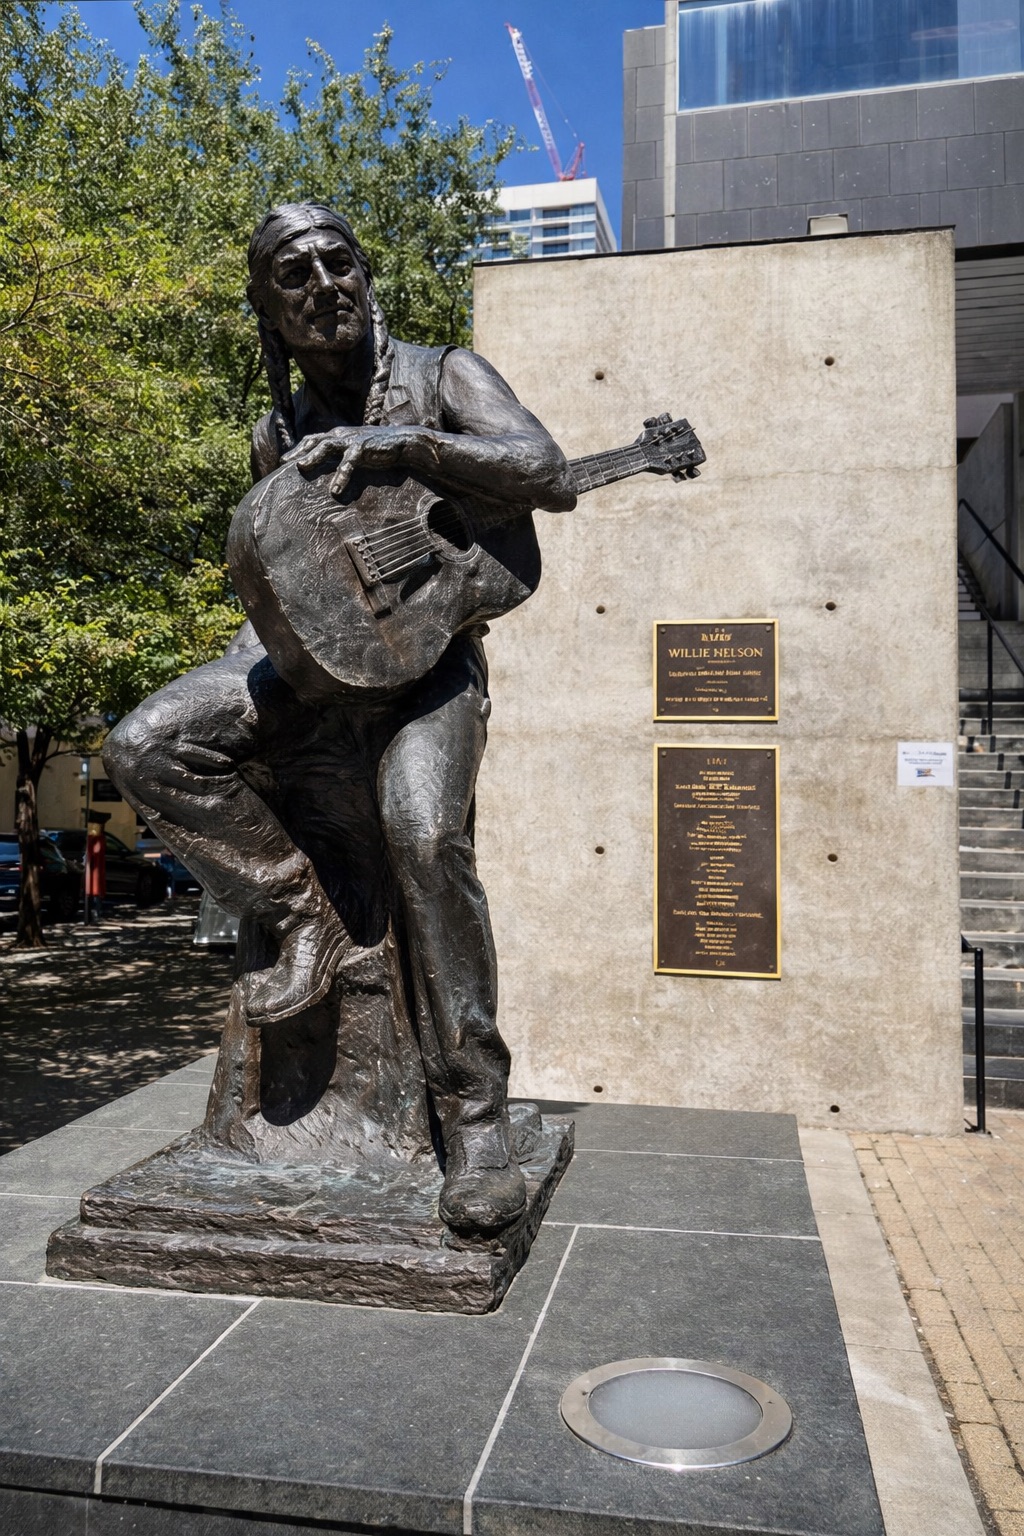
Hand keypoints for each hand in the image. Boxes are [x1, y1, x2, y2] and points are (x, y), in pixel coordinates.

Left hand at [290, 425, 432, 497]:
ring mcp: (352, 439)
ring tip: (301, 467)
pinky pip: (348, 462)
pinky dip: (341, 475)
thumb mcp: (356, 451)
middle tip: (285, 463)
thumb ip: (342, 456)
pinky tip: (335, 490)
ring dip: (313, 456)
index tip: (284, 460)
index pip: (312, 439)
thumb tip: (331, 472)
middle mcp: (341, 435)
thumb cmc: (379, 449)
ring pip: (326, 445)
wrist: (403, 442)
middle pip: (314, 440)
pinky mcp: (363, 447)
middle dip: (298, 451)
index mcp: (338, 436)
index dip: (298, 448)